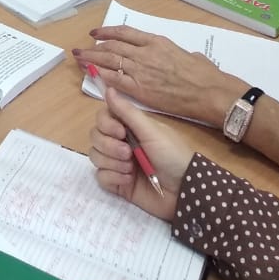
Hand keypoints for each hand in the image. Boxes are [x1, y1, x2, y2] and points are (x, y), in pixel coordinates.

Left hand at [72, 24, 242, 126]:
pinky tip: (93, 74)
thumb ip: (177, 53)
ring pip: (109, 61)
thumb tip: (178, 56)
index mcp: (156, 41)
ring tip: (79, 59)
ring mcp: (141, 70)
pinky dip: (102, 76)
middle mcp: (144, 53)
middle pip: (112, 46)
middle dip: (93, 47)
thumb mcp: (190, 54)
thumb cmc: (205, 74)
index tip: (96, 33)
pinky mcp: (140, 89)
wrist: (210, 92)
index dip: (107, 32)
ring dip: (91, 59)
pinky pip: (115, 80)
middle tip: (80, 48)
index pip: (124, 33)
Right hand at [88, 86, 188, 220]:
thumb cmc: (171, 155)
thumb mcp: (151, 131)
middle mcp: (120, 142)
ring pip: (95, 156)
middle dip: (109, 145)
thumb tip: (108, 88)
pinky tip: (129, 180)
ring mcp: (117, 163)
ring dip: (112, 162)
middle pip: (95, 136)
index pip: (102, 118)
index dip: (106, 124)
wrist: (183, 190)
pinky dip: (113, 177)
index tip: (120, 132)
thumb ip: (127, 111)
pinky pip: (101, 177)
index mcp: (128, 127)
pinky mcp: (117, 183)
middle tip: (128, 153)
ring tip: (131, 169)